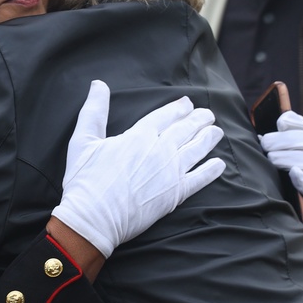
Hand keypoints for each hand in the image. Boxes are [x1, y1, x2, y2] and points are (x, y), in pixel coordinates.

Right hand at [51, 81, 225, 258]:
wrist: (93, 218)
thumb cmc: (84, 180)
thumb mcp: (82, 140)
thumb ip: (94, 111)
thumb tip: (98, 84)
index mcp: (139, 136)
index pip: (164, 116)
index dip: (177, 109)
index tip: (187, 104)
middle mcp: (160, 151)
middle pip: (184, 130)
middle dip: (198, 120)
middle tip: (208, 115)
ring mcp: (170, 173)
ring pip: (195, 150)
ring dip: (208, 139)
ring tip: (216, 131)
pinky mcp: (175, 195)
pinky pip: (199, 179)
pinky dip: (211, 171)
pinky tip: (219, 164)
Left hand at [259, 110, 302, 226]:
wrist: (274, 225)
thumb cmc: (268, 189)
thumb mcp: (267, 166)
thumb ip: (269, 147)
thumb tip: (263, 128)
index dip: (297, 123)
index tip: (280, 121)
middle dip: (288, 141)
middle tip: (265, 144)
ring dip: (292, 158)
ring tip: (272, 159)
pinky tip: (295, 174)